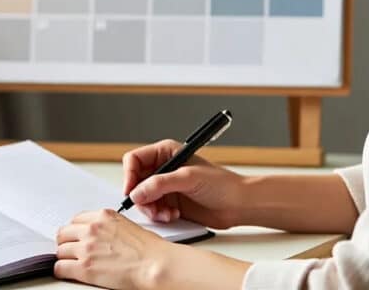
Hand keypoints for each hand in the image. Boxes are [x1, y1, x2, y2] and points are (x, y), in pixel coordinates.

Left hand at [54, 208, 173, 289]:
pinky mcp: (84, 268)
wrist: (155, 264)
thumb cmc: (149, 249)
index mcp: (103, 216)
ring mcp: (86, 248)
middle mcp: (92, 229)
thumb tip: (100, 236)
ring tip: (72, 263)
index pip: (76, 220)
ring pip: (60, 251)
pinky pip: (60, 268)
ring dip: (65, 258)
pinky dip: (62, 271)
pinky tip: (68, 273)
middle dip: (66, 242)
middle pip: (64, 234)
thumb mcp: (127, 226)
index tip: (75, 237)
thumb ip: (108, 227)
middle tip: (70, 250)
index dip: (74, 231)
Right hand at [123, 139, 245, 228]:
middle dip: (141, 196)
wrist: (238, 204)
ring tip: (167, 213)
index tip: (131, 191)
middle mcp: (163, 168)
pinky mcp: (170, 202)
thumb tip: (137, 192)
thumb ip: (160, 184)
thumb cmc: (221, 184)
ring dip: (151, 209)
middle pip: (135, 181)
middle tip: (151, 207)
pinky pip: (153, 210)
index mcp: (166, 153)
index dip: (129, 175)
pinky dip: (159, 215)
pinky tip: (174, 215)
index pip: (135, 159)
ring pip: (142, 198)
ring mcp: (166, 187)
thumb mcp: (189, 178)